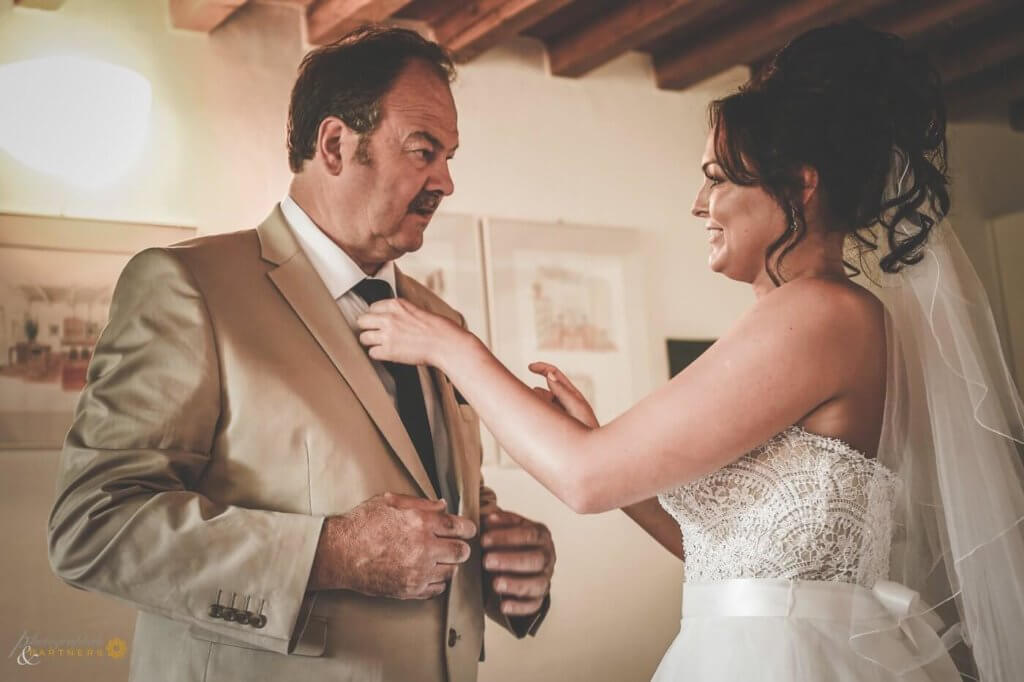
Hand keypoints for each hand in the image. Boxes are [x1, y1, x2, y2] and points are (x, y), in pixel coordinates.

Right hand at [309, 492, 476, 598]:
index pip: (460, 527)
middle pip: (462, 552)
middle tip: (453, 545)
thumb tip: (443, 505)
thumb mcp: (389, 501)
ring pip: (451, 572)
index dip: (468, 528)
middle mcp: (424, 548)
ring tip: (437, 559)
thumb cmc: (361, 523)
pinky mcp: (410, 589)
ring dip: (448, 565)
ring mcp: (418, 572)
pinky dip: (436, 581)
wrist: (338, 553)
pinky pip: (437, 589)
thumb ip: (420, 503)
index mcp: (421, 522)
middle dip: (460, 547)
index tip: (467, 530)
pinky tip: (426, 573)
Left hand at [357, 299, 464, 367]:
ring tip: (380, 345)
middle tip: (374, 333)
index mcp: (396, 305)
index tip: (379, 321)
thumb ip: (402, 312)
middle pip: (362, 321)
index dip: (375, 316)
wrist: (446, 343)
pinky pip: (372, 353)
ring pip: (363, 338)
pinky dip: (378, 355)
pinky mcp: (388, 351)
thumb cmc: (439, 329)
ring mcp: (387, 334)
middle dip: (368, 328)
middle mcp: (388, 318)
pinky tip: (386, 354)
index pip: (372, 307)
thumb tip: (393, 318)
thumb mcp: (418, 310)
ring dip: (371, 342)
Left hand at [482, 510, 554, 616]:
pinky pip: (533, 604)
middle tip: (487, 561)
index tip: (484, 539)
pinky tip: (504, 605)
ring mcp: (545, 577)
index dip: (506, 537)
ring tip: (495, 584)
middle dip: (510, 560)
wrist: (516, 559)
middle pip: (536, 559)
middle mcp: (547, 556)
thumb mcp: (504, 526)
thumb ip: (496, 521)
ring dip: (516, 584)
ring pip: (537, 583)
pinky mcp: (538, 597)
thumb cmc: (509, 541)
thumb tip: (488, 518)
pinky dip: (519, 607)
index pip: (529, 534)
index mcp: (541, 535)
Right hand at [528, 362, 598, 428]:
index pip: (554, 374)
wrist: (588, 453)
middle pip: (543, 390)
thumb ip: (563, 392)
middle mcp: (562, 401)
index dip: (542, 368)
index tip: (530, 367)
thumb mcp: (576, 408)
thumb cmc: (588, 430)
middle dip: (537, 395)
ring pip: (538, 402)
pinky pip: (538, 413)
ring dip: (537, 406)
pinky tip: (542, 425)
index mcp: (571, 394)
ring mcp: (555, 413)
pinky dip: (536, 415)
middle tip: (542, 410)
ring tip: (548, 422)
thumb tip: (549, 375)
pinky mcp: (550, 423)